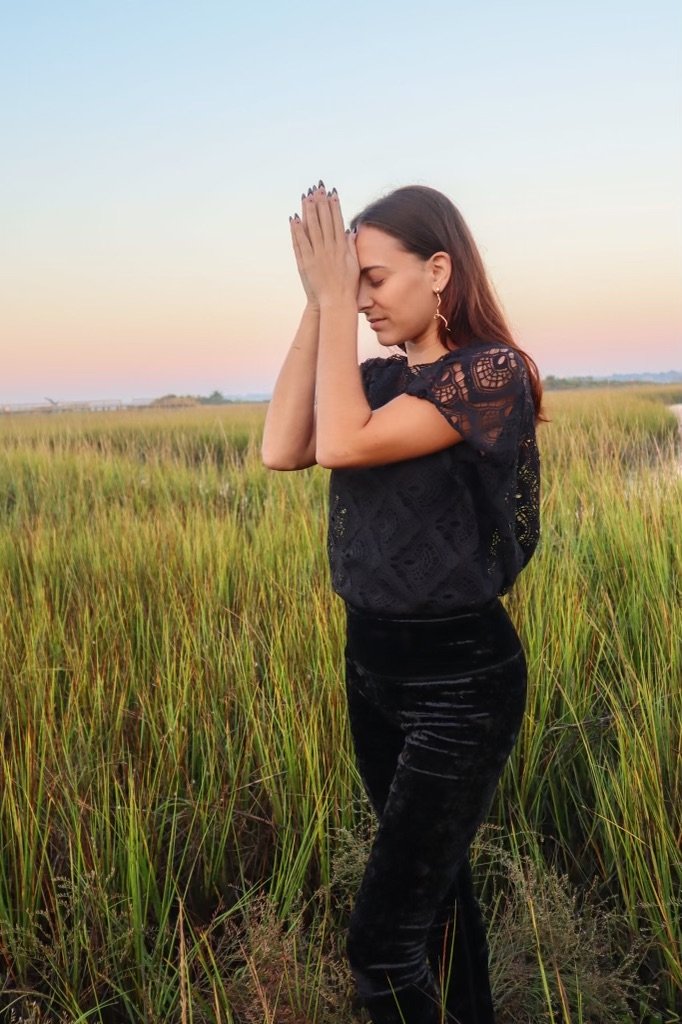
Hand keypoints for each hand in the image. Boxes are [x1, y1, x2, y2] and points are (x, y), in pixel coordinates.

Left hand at [290, 182, 358, 306]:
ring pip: (312, 228)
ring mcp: (317, 255)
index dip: (334, 206)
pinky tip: (294, 218)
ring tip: (306, 196)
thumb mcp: (354, 264)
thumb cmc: (347, 285)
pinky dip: (297, 230)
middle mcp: (329, 248)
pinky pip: (300, 243)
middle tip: (318, 187)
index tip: (332, 192)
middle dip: (321, 202)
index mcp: (341, 247)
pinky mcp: (306, 263)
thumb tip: (350, 231)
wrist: (336, 302)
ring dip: (309, 211)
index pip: (337, 221)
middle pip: (324, 221)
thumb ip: (351, 246)